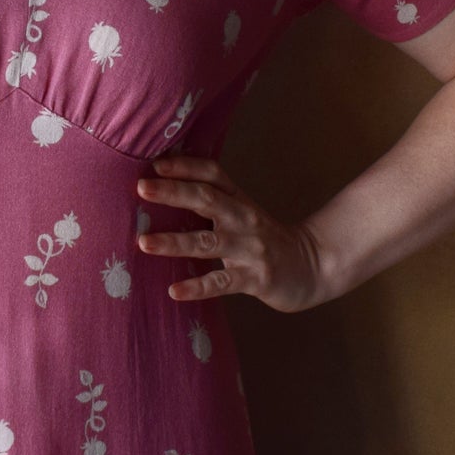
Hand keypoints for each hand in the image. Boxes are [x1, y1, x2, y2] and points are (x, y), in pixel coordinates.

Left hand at [133, 153, 325, 313]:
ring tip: (144, 243)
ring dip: (175, 242)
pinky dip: (198, 287)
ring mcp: (250, 249)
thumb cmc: (263, 239)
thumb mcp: (242, 212)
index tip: (155, 163)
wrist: (312, 267)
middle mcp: (244, 219)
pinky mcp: (255, 279)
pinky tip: (174, 291)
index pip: (213, 174)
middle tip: (142, 188)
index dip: (186, 166)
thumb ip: (211, 199)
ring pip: (208, 242)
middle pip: (207, 199)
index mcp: (239, 200)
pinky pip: (222, 283)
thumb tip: (164, 184)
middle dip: (173, 192)